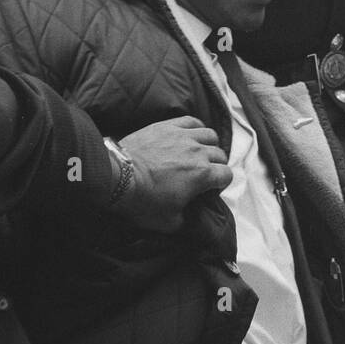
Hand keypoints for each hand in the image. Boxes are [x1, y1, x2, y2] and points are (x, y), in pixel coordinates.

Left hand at [115, 116, 231, 232]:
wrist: (118, 177)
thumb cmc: (143, 201)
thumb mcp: (168, 223)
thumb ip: (187, 221)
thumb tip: (193, 220)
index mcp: (203, 175)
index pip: (227, 175)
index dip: (221, 184)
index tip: (209, 190)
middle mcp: (198, 152)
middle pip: (220, 154)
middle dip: (216, 165)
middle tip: (202, 174)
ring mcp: (183, 136)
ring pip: (210, 134)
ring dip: (209, 145)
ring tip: (199, 153)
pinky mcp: (167, 126)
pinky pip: (191, 121)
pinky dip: (196, 127)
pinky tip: (190, 134)